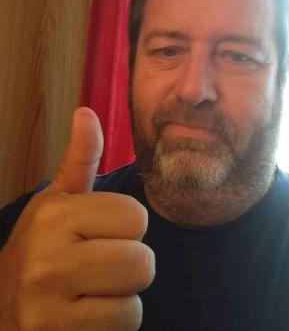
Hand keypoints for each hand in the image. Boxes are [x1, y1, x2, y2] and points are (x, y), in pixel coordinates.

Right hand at [0, 107, 153, 329]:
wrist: (1, 305)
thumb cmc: (41, 247)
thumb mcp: (57, 201)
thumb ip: (79, 159)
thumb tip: (86, 112)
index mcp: (55, 214)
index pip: (136, 217)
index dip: (127, 227)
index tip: (101, 234)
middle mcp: (48, 256)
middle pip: (142, 260)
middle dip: (129, 264)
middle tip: (100, 266)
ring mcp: (48, 303)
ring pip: (135, 296)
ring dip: (123, 295)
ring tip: (93, 290)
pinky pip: (124, 324)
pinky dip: (114, 321)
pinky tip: (87, 314)